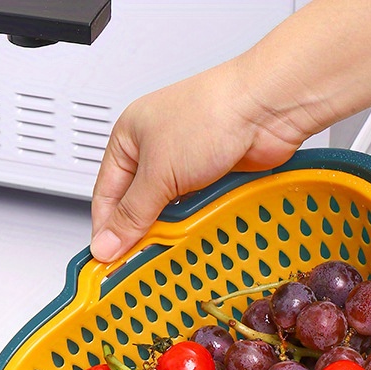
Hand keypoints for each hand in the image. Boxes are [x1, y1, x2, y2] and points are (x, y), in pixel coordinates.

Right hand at [89, 57, 313, 262]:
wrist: (265, 109)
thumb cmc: (211, 114)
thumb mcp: (158, 172)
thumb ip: (132, 213)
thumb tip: (107, 243)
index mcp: (129, 138)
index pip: (105, 193)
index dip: (105, 227)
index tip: (107, 258)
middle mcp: (155, 149)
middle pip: (136, 204)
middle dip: (139, 230)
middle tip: (138, 258)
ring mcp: (185, 163)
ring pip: (167, 209)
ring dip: (170, 226)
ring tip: (167, 244)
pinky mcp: (212, 176)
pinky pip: (195, 208)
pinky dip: (194, 221)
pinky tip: (194, 231)